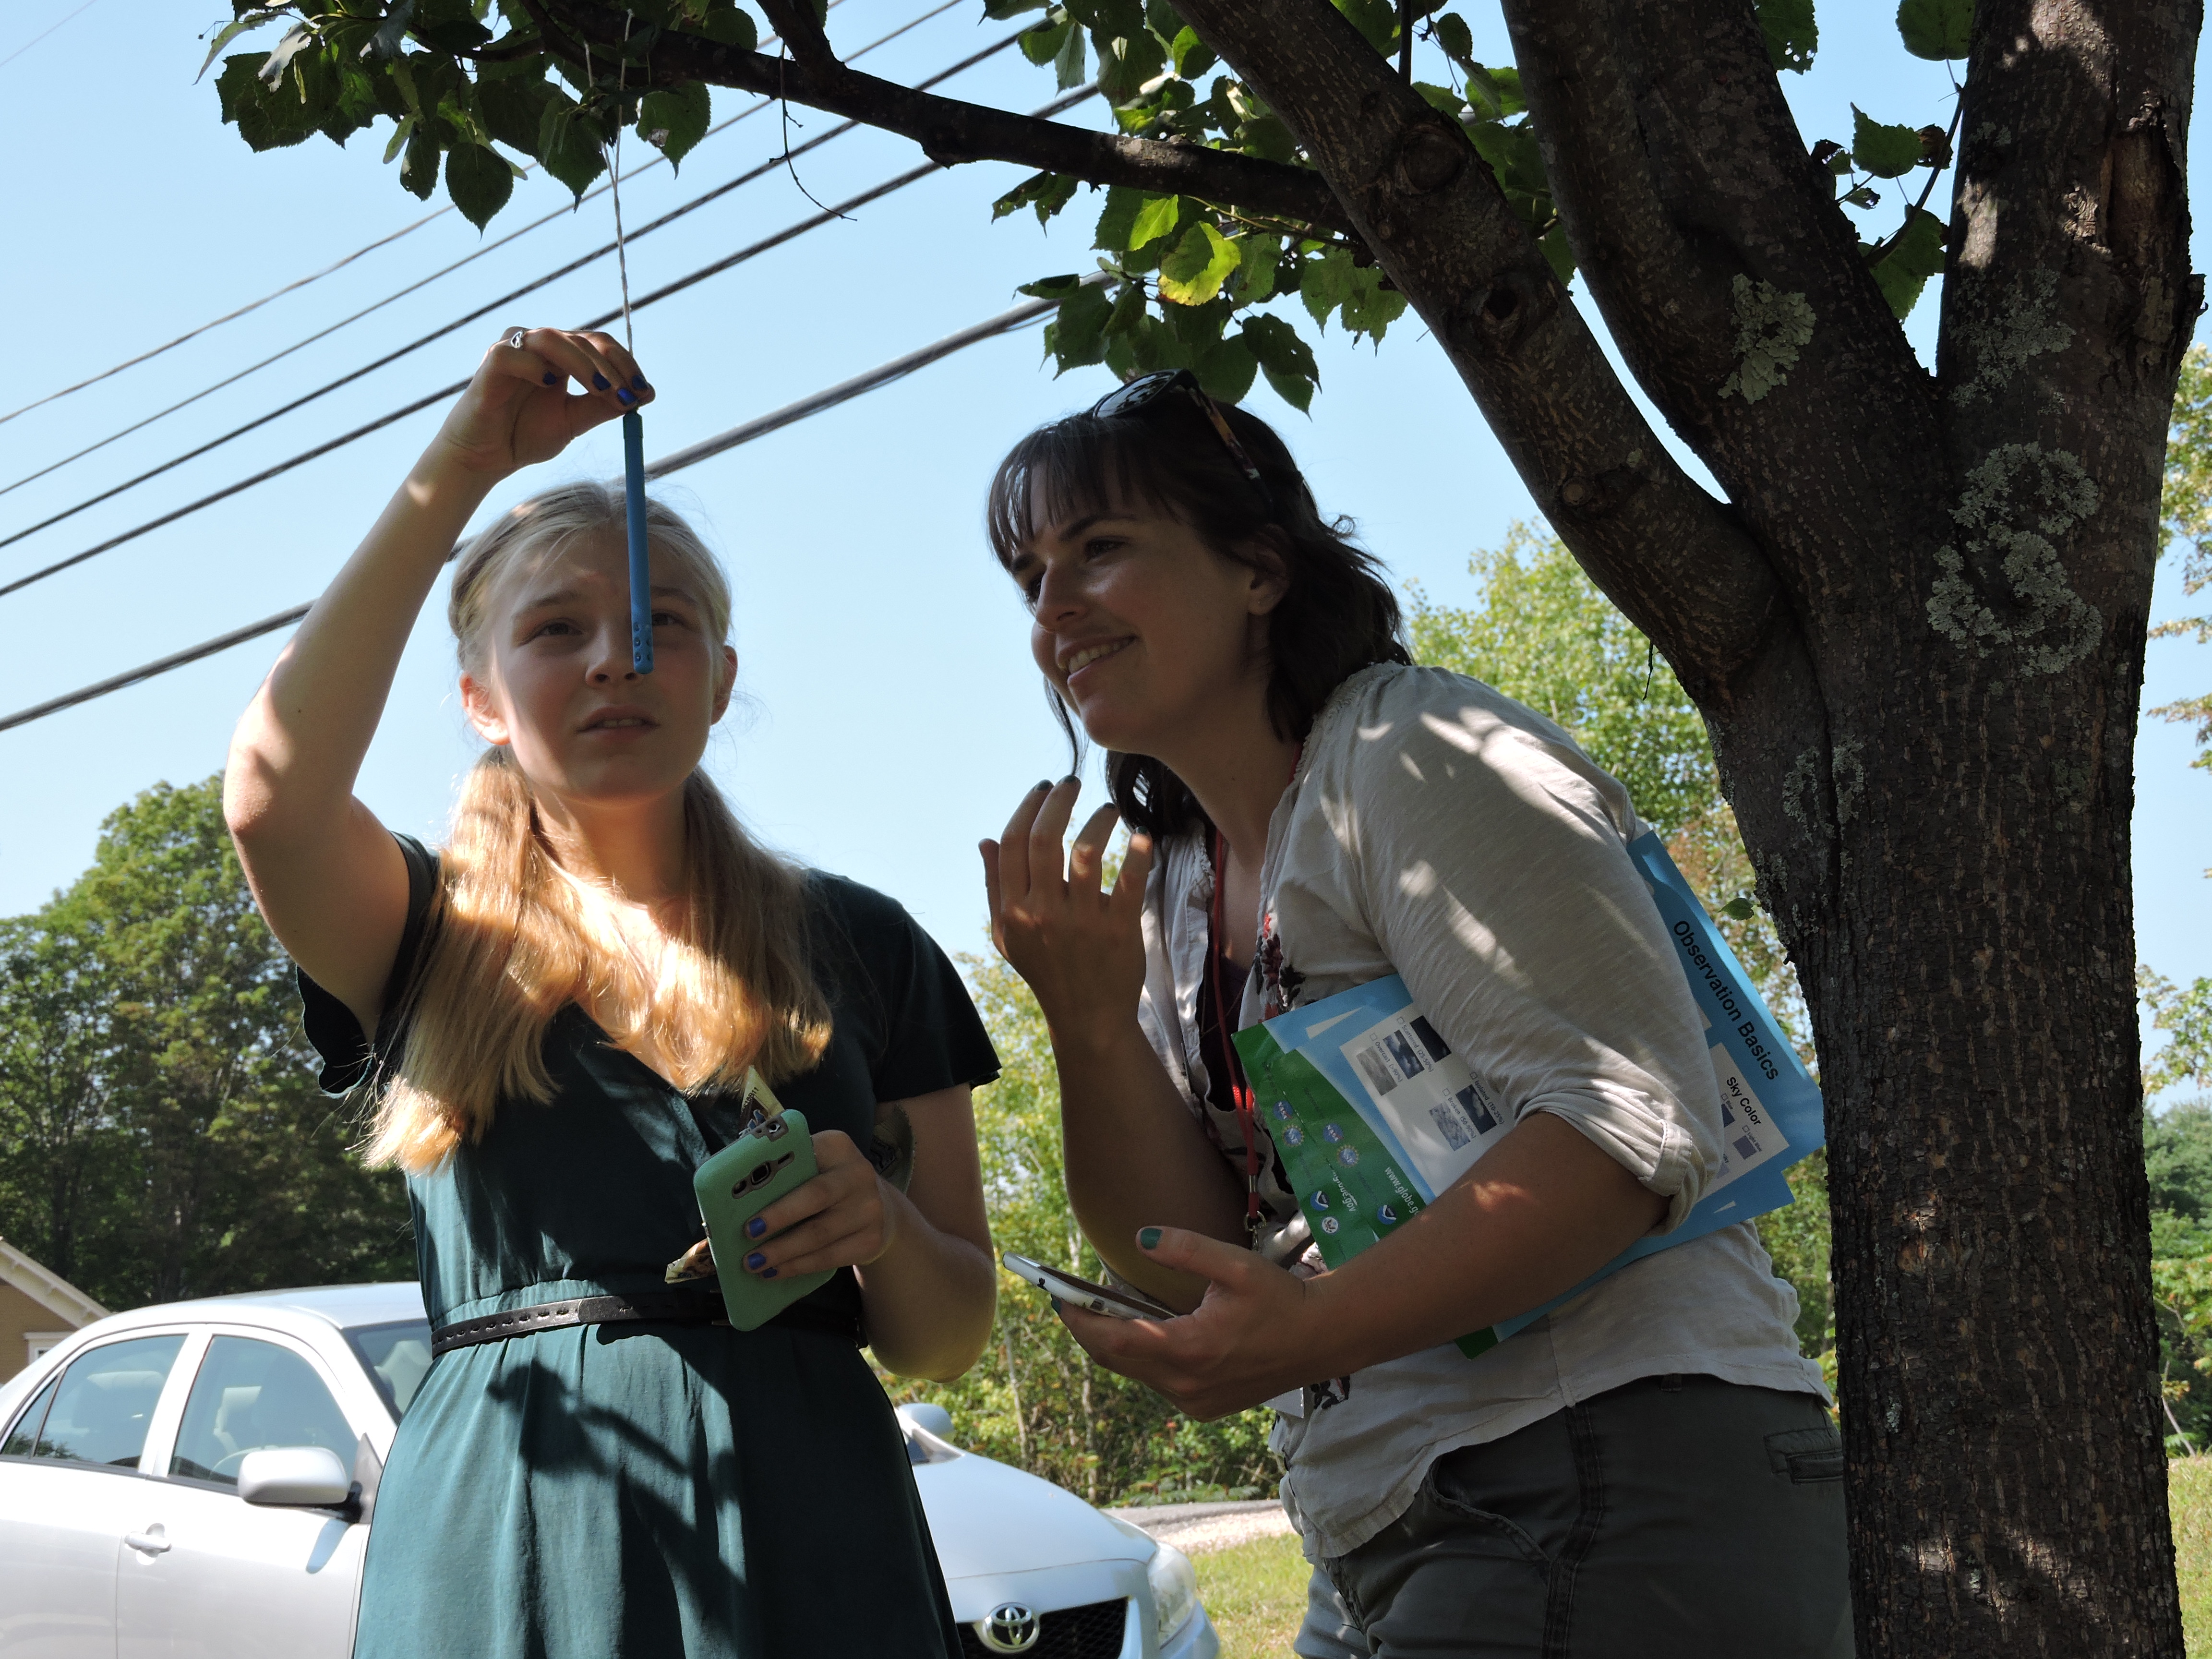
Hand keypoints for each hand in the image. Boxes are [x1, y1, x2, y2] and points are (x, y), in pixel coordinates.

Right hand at [428, 327, 655, 480]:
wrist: (486, 457)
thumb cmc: (525, 435)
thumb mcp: (574, 422)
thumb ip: (604, 407)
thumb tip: (644, 395)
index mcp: (562, 355)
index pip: (599, 345)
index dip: (626, 364)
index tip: (645, 392)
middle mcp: (538, 345)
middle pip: (582, 340)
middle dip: (611, 367)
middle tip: (628, 394)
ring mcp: (513, 349)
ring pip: (552, 339)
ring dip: (583, 364)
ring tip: (602, 391)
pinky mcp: (490, 363)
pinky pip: (513, 354)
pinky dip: (534, 366)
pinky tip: (549, 384)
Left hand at [735, 1130, 897, 1278]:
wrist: (878, 1207)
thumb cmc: (825, 1184)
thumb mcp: (812, 1166)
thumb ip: (779, 1174)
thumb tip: (723, 1207)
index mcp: (836, 1146)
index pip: (804, 1156)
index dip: (776, 1176)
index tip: (749, 1194)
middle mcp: (858, 1173)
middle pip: (815, 1196)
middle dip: (779, 1217)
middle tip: (748, 1234)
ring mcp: (869, 1209)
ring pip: (820, 1234)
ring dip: (783, 1251)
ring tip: (753, 1263)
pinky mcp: (871, 1240)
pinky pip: (830, 1257)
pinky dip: (799, 1267)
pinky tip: (775, 1272)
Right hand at [981, 778, 1153, 1040]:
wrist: (1088, 1017)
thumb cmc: (1048, 970)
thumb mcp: (1010, 936)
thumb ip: (995, 888)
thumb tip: (985, 840)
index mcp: (1013, 911)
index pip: (1012, 844)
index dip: (1027, 808)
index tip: (1044, 788)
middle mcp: (1042, 914)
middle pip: (1044, 840)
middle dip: (1059, 802)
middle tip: (1073, 783)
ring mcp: (1081, 922)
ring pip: (1085, 853)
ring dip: (1098, 820)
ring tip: (1109, 809)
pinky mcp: (1118, 930)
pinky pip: (1128, 880)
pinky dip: (1137, 852)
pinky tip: (1141, 835)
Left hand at [1054, 1226, 1336, 1418]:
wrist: (1321, 1339)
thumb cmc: (1280, 1298)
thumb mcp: (1235, 1265)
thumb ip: (1185, 1249)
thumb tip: (1139, 1238)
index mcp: (1189, 1351)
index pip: (1114, 1341)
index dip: (1080, 1321)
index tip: (1057, 1298)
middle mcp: (1186, 1385)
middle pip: (1117, 1360)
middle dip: (1089, 1330)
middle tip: (1068, 1300)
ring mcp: (1194, 1402)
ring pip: (1136, 1373)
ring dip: (1116, 1343)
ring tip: (1101, 1308)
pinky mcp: (1203, 1407)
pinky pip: (1157, 1382)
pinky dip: (1142, 1357)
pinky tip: (1143, 1329)